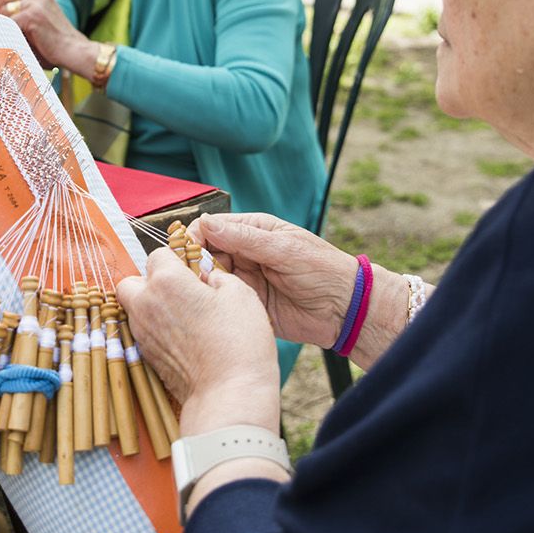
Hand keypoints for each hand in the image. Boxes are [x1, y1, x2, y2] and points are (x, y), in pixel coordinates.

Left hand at [0, 0, 93, 75]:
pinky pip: (9, 22)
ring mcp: (36, 3)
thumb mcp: (39, 21)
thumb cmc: (56, 44)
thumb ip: (22, 15)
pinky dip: (6, 32)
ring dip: (0, 23)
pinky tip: (9, 41)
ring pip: (4, 8)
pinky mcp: (33, 15)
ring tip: (2, 35)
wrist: (75, 52)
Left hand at [116, 246, 280, 434]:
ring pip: (135, 308)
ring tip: (185, 316)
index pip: (158, 254)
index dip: (177, 260)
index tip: (195, 271)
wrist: (229, 395)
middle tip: (183, 293)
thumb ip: (217, 276)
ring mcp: (142, 332)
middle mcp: (145, 304)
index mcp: (166, 281)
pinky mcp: (146, 356)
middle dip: (152, 282)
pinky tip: (184, 337)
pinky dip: (156, 329)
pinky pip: (143, 331)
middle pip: (133, 281)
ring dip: (153, 306)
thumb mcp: (240, 293)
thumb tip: (206, 276)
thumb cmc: (238, 342)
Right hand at [189, 212, 355, 347]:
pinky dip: (215, 305)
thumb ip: (244, 238)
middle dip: (195, 264)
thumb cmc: (322, 270)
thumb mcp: (284, 249)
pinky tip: (213, 308)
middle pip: (205, 254)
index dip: (196, 238)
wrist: (345, 309)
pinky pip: (223, 302)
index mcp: (253, 231)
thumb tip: (205, 223)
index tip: (188, 252)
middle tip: (195, 277)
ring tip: (205, 293)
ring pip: (210, 279)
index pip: (212, 228)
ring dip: (203, 285)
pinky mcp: (247, 304)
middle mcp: (245, 254)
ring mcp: (245, 280)